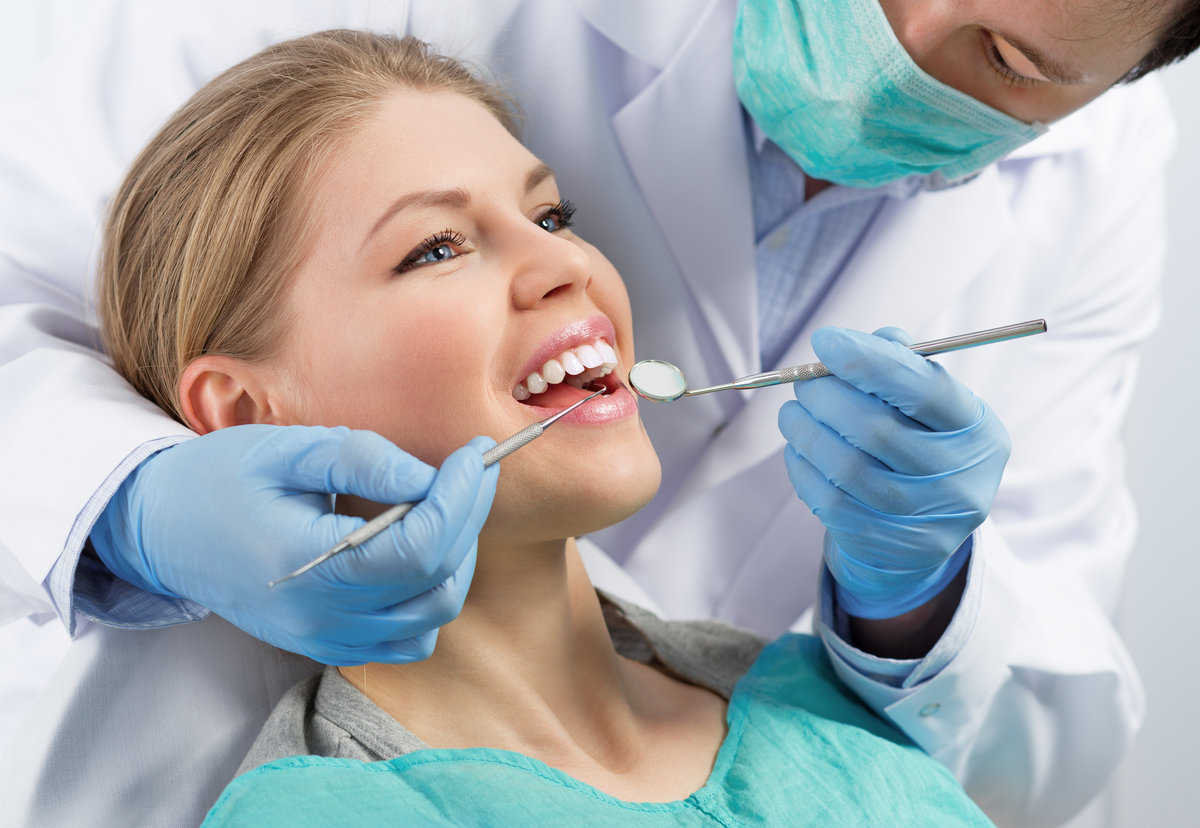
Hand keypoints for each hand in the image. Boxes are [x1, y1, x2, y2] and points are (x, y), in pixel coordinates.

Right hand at [89, 424, 498, 664]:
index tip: (477, 455)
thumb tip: (429, 477)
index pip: (416, 547)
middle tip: (473, 468)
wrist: (161, 530)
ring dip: (456, 559)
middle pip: (435, 580)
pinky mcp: (327, 646)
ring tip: (447, 506)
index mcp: (306, 565)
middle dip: (468, 517)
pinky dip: (429, 597)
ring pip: (431, 615)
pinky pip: (406, 639)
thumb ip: (361, 460)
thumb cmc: (219, 478)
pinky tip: (419, 551)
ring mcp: (323, 639)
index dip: (459, 499)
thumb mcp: (285, 449)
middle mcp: (319, 616)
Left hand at [777, 326, 1009, 618]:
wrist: (921, 532)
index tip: (826, 340)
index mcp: (978, 432)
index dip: (869, 362)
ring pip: (846, 467)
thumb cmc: (921, 447)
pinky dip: (802, 466)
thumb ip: (905, 367)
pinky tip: (799, 448)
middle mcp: (959, 479)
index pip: (925, 389)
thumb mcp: (931, 408)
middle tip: (805, 383)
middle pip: (877, 429)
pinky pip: (828, 499)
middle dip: (827, 397)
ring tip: (793, 412)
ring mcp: (921, 517)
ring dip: (805, 430)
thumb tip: (871, 341)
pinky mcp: (883, 541)